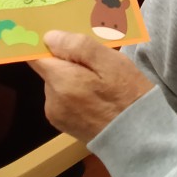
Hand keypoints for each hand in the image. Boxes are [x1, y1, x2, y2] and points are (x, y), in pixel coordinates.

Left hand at [29, 30, 153, 141]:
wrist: (139, 139)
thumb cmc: (128, 96)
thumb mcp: (112, 63)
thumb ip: (79, 47)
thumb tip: (49, 37)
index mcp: (62, 82)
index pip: (37, 56)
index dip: (47, 44)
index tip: (61, 38)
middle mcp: (52, 100)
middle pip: (51, 69)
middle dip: (69, 61)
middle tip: (97, 62)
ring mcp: (56, 115)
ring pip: (58, 83)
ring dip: (73, 77)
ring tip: (101, 82)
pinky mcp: (64, 125)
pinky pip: (64, 99)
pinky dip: (76, 93)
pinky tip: (97, 97)